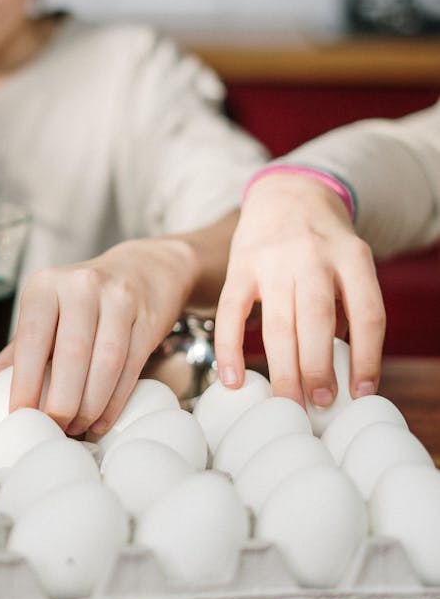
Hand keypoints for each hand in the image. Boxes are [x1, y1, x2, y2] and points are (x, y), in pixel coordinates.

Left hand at [0, 213, 238, 435]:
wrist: (144, 270)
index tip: (20, 417)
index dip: (25, 383)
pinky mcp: (147, 317)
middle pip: (71, 354)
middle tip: (55, 429)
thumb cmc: (85, 300)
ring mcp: (118, 299)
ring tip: (78, 428)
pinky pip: (131, 366)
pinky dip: (114, 401)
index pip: (32, 339)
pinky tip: (102, 421)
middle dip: (61, 401)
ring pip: (105, 362)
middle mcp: (81, 286)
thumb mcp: (49, 310)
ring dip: (90, 405)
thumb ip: (22, 346)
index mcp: (46, 286)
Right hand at [214, 173, 385, 406]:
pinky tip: (234, 380)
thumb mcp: (350, 263)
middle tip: (320, 404)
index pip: (368, 313)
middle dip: (318, 369)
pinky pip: (232, 313)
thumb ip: (348, 308)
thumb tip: (341, 371)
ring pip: (278, 322)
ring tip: (289, 403)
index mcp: (352, 256)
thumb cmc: (323, 243)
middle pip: (318, 320)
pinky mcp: (240, 266)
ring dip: (284, 369)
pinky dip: (230, 350)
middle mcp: (313, 255)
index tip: (361, 392)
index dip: (368, 358)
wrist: (286, 193)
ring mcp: (273, 259)